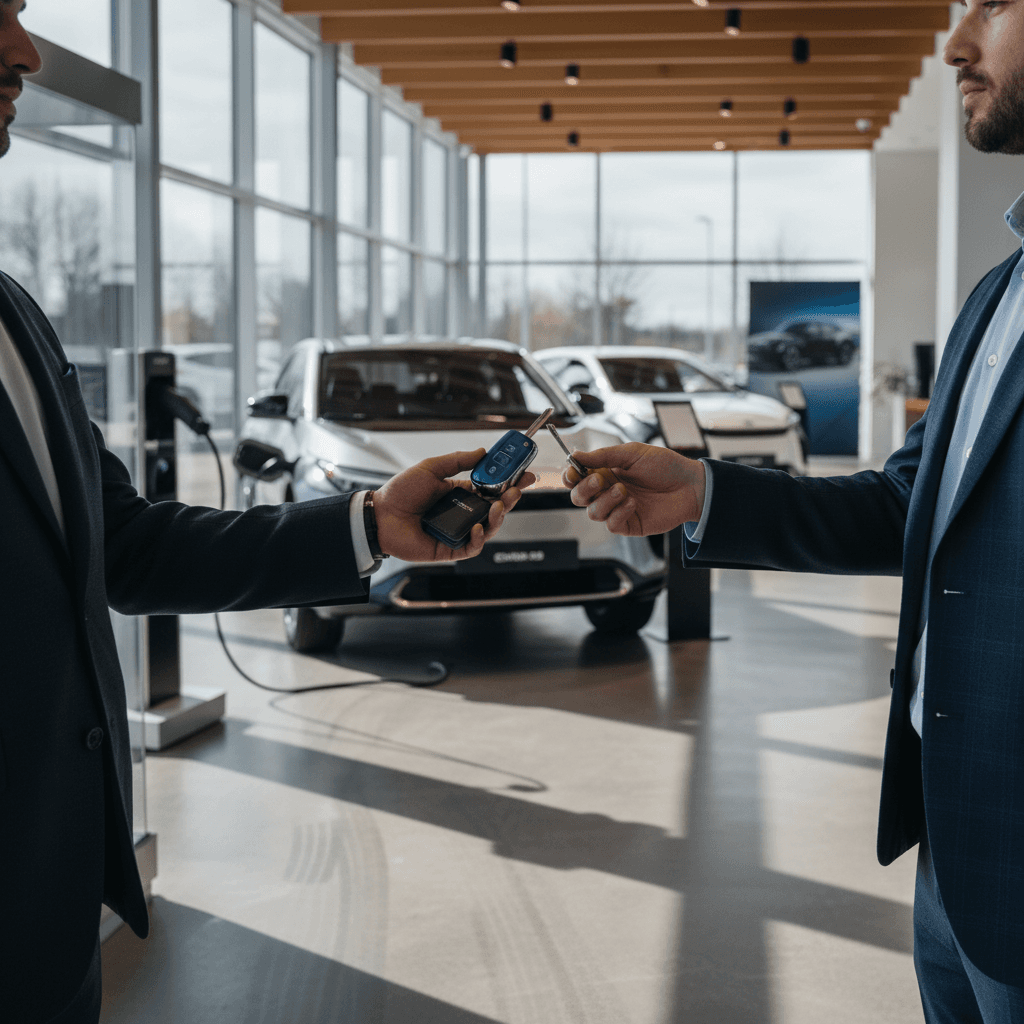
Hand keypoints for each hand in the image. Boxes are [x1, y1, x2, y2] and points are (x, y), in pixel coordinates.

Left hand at [374, 449, 534, 561]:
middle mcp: (461, 513)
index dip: (509, 482)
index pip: (491, 488)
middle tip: (515, 491)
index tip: (524, 475)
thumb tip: (482, 452)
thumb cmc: (400, 493)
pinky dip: (478, 538)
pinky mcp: (451, 548)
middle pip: (495, 508)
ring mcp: (458, 531)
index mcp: (459, 493)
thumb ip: (457, 461)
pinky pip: (472, 547)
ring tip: (498, 507)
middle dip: (510, 499)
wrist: (380, 516)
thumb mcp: (431, 468)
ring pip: (488, 528)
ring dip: (498, 518)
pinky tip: (477, 529)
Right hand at [562, 442, 704, 536]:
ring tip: (624, 491)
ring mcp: (617, 509)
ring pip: (592, 512)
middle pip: (578, 497)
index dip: (570, 476)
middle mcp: (608, 491)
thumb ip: (603, 456)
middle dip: (584, 489)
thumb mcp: (632, 453)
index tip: (573, 471)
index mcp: (606, 472)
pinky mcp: (628, 524)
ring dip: (605, 501)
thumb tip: (576, 455)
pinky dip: (618, 513)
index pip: (577, 478)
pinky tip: (633, 503)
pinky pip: (611, 524)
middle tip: (600, 480)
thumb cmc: (665, 466)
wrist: (690, 485)